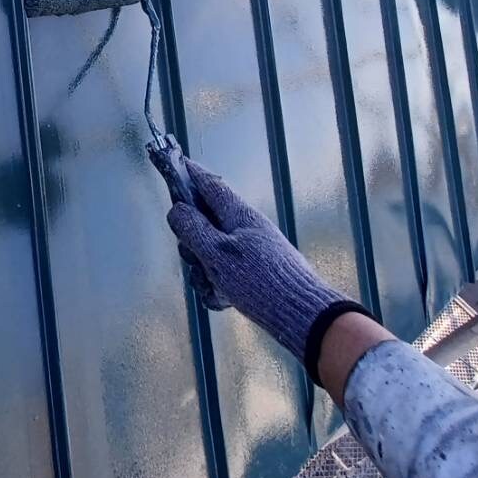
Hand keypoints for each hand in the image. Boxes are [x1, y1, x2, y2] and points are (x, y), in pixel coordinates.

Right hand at [149, 142, 366, 378]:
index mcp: (239, 214)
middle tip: (194, 258)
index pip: (210, 185)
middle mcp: (247, 227)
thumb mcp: (218, 253)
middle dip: (192, 239)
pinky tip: (223, 297)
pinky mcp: (256, 270)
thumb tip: (176, 209)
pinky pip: (226, 269)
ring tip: (213, 285)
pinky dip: (219, 282)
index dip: (190, 174)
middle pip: (206, 220)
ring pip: (213, 249)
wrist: (303, 314)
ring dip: (205, 266)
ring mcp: (252, 249)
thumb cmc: (260, 280)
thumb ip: (193, 229)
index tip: (175, 163)